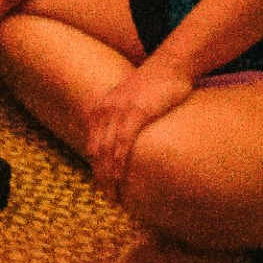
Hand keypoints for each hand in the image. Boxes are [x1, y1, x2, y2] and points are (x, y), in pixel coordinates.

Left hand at [85, 59, 194, 200]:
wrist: (169, 66)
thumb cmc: (154, 86)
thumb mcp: (129, 102)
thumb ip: (122, 119)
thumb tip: (124, 141)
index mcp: (101, 108)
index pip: (92, 144)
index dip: (96, 166)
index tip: (103, 185)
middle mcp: (105, 109)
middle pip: (96, 150)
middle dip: (101, 176)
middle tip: (110, 196)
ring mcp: (119, 111)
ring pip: (107, 149)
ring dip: (109, 174)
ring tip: (115, 193)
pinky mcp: (136, 112)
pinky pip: (123, 141)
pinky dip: (119, 160)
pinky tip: (120, 175)